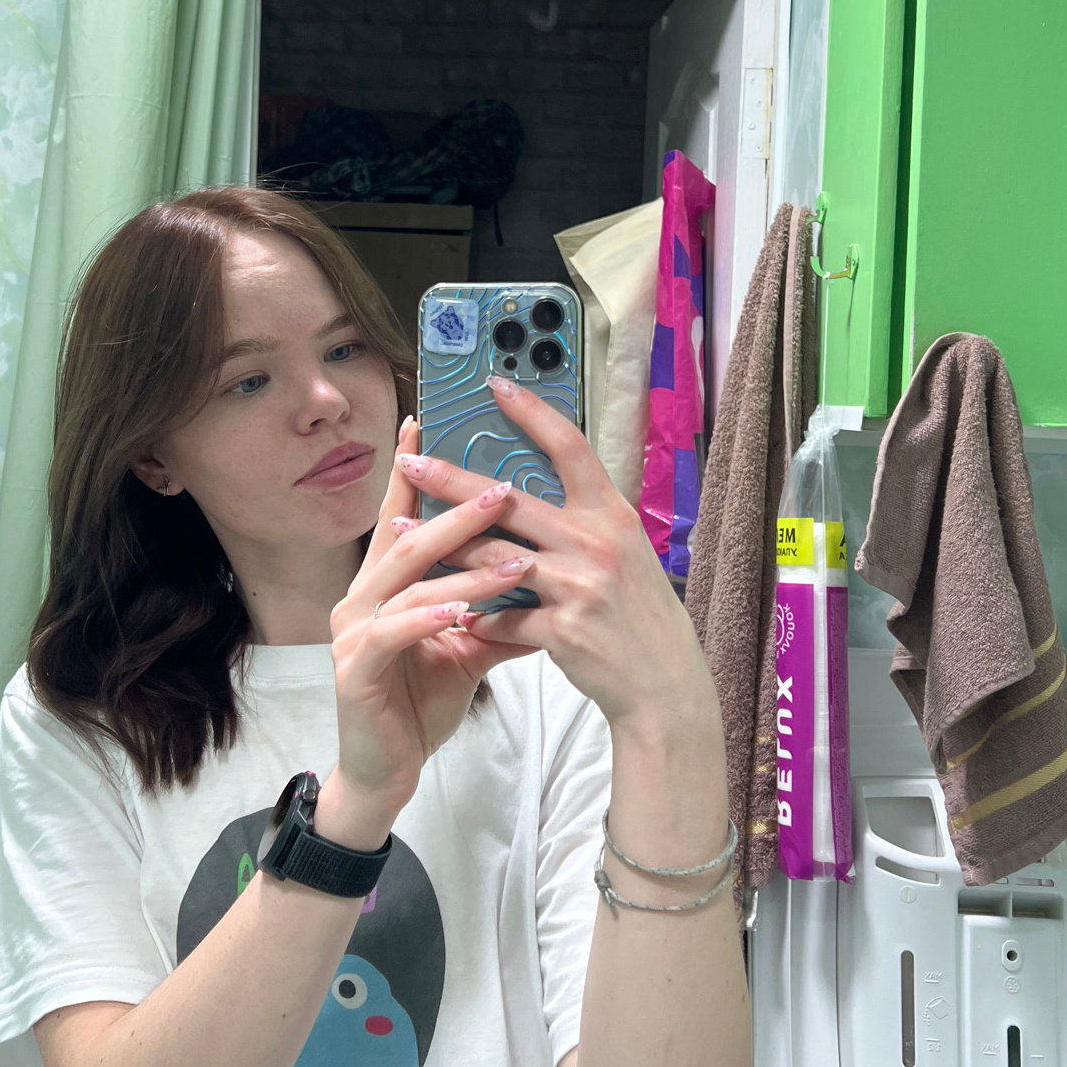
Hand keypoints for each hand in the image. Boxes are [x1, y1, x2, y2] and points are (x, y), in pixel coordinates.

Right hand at [325, 419, 539, 828]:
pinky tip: (461, 611)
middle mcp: (360, 598)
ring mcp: (352, 633)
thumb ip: (495, 609)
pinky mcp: (353, 670)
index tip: (428, 424)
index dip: (412, 472)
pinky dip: (430, 618)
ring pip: (408, 584)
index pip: (400, 517)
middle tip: (504, 488)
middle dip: (458, 512)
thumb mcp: (466, 648)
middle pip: (408, 540)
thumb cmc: (419, 702)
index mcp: (383, 585)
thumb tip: (543, 573)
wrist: (385, 770)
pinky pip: (394, 632)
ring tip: (513, 558)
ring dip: (462, 568)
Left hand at [397, 379, 718, 745]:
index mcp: (611, 514)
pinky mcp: (563, 631)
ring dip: (442, 544)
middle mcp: (596, 542)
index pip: (569, 447)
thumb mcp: (624, 552)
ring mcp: (579, 586)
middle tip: (409, 462)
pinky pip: (503, 617)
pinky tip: (452, 614)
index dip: (533, 412)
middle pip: (510, 500)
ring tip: (400, 532)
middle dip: (451, 480)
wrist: (665, 682)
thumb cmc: (639, 613)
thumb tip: (523, 493)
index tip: (495, 385)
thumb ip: (581, 522)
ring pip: (493, 556)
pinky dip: (476, 615)